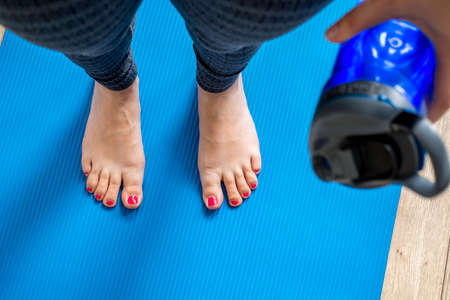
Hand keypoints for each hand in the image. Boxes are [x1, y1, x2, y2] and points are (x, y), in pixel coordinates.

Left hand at [325, 0, 449, 121]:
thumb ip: (360, 18)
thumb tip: (329, 36)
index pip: (448, 96)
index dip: (432, 114)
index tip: (416, 124)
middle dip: (434, 96)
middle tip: (410, 103)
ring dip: (440, 77)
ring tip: (416, 82)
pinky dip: (442, 58)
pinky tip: (426, 50)